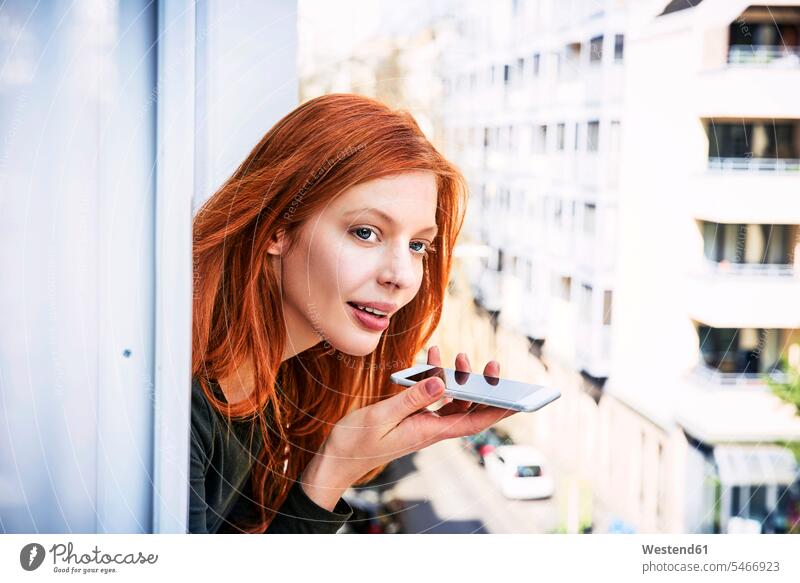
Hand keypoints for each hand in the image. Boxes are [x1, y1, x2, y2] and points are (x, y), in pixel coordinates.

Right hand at [300, 346, 516, 510]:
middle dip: (483, 387)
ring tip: (458, 354)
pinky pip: (431, 396)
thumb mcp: (382, 416)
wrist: (336, 460)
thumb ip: (412, 398)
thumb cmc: (355, 441)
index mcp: (428, 431)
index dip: (498, 411)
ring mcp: (421, 423)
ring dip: (458, 378)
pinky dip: (435, 377)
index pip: (472, 421)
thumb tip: (442, 382)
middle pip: (467, 408)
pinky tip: (432, 357)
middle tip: (492, 365)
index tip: (519, 401)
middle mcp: (430, 428)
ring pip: (451, 400)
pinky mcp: (410, 417)